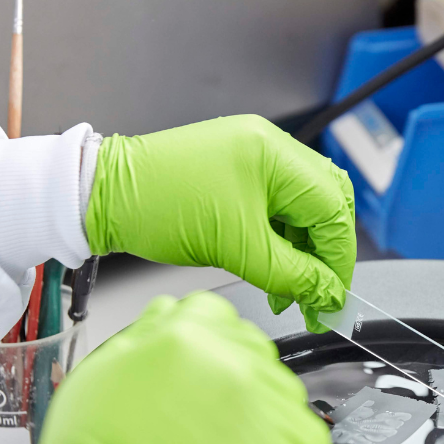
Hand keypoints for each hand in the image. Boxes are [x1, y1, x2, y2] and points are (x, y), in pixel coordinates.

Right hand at [32, 291, 329, 443]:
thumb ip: (148, 333)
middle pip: (251, 346)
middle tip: (204, 416)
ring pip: (281, 387)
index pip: (215, 313)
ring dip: (260, 409)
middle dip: (230, 374)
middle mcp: (235, 362)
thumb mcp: (102, 371)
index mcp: (187, 335)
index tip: (198, 371)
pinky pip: (305, 431)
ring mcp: (270, 404)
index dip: (202, 344)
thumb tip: (173, 315)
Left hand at [85, 115, 355, 331]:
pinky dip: (282, 240)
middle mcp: (269, 147)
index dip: (339, 259)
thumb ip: (292, 275)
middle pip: (327, 204)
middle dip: (327, 254)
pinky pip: (277, 206)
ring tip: (292, 291)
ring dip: (303, 252)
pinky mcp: (237, 170)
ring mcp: (253, 156)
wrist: (104, 195)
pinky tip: (275, 269)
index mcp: (274, 155)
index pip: (333, 209)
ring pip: (303, 209)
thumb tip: (326, 295)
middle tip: (321, 293)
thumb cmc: (157, 206)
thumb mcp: (236, 249)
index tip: (334, 296)